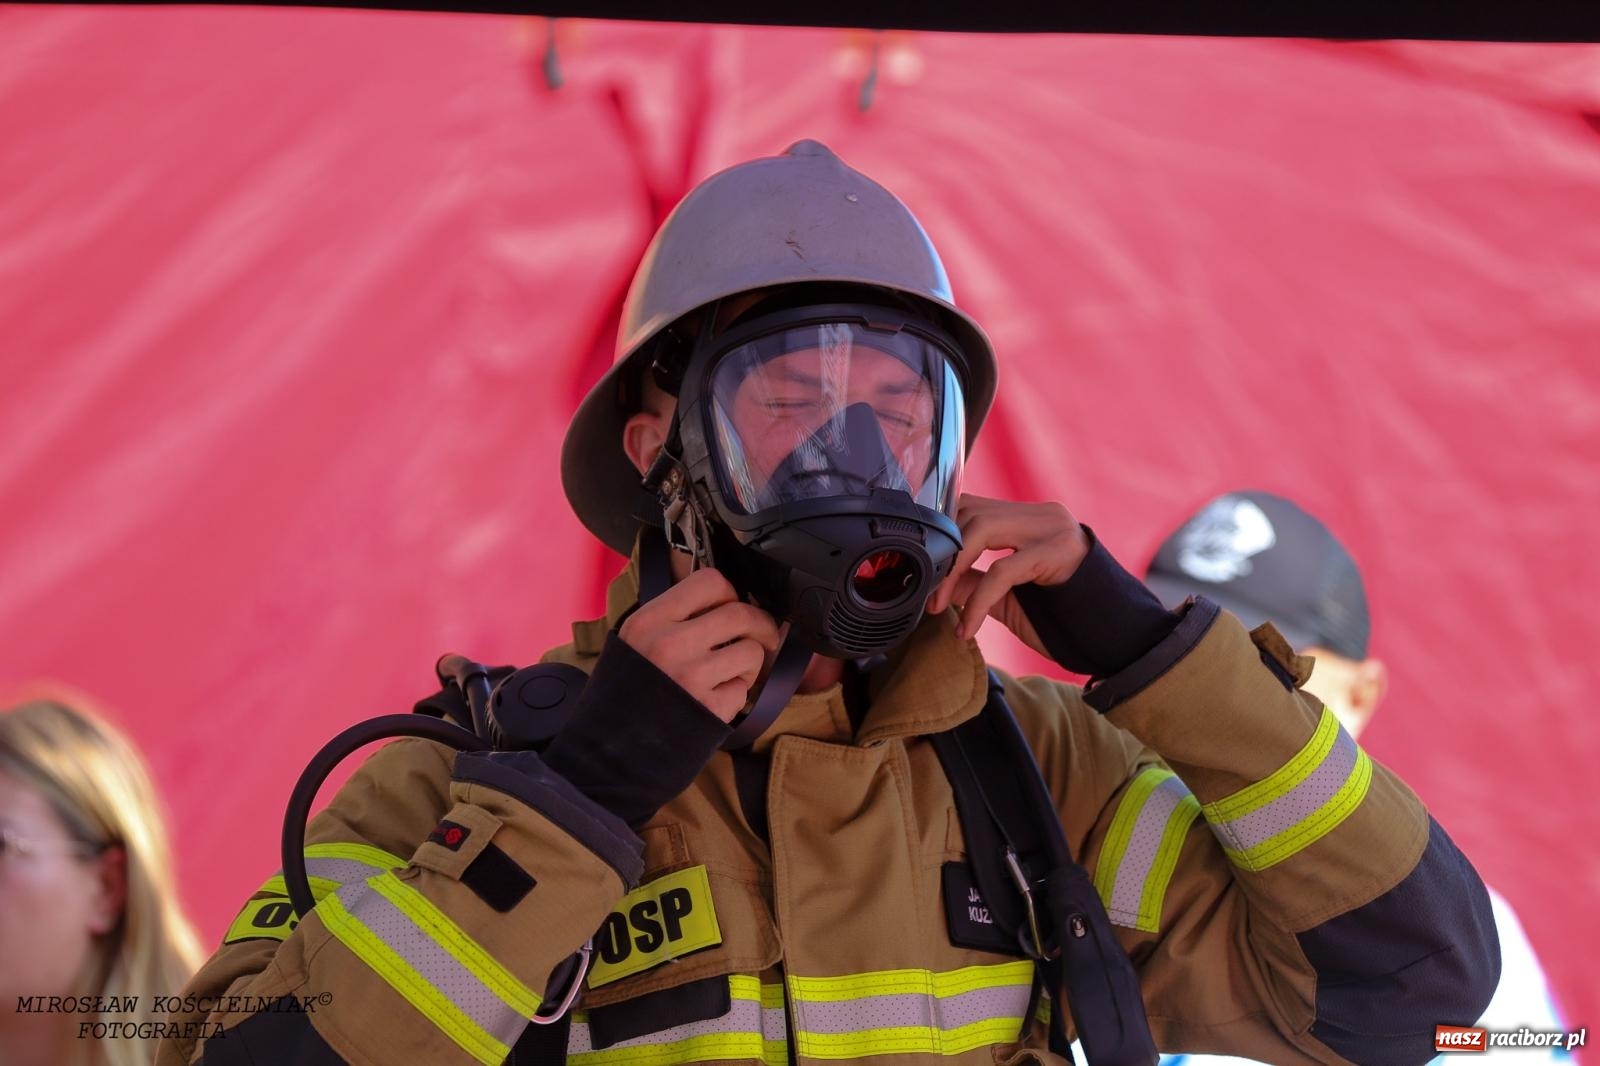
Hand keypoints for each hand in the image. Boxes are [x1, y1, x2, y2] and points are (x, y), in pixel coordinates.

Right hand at [619, 568, 782, 722]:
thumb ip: (672, 618)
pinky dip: (735, 696)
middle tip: (761, 635)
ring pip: (751, 652)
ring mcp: (691, 677)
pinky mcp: (708, 709)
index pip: (709, 581)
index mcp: (650, 620)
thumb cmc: (626, 693)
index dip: (729, 592)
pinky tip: (714, 700)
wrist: (609, 748)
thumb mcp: (634, 641)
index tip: (732, 604)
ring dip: (750, 664)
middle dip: (760, 625)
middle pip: (740, 614)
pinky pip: (743, 691)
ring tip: (731, 674)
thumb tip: (722, 602)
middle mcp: (670, 644)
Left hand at [926, 494, 1090, 653]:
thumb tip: (936, 582)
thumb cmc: (1062, 618)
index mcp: (1031, 519)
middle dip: (943, 554)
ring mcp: (1053, 530)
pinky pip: (1002, 571)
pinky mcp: (1058, 554)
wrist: (1113, 640)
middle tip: (928, 597)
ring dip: (952, 571)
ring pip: (982, 529)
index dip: (943, 534)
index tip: (924, 574)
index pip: (973, 506)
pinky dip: (976, 601)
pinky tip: (966, 629)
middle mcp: (1043, 515)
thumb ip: (974, 583)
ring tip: (939, 608)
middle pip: (972, 512)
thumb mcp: (1006, 599)